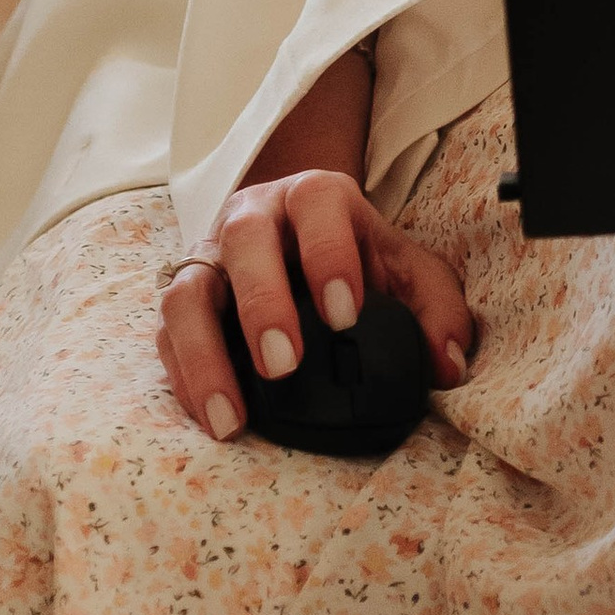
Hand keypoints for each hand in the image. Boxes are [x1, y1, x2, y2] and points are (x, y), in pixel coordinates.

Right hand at [159, 168, 475, 443]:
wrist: (297, 239)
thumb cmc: (354, 257)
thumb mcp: (404, 270)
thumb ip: (437, 309)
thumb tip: (449, 365)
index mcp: (315, 197)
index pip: (318, 207)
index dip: (330, 255)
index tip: (346, 313)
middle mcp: (254, 217)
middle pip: (245, 240)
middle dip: (262, 302)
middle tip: (284, 364)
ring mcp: (209, 256)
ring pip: (188, 290)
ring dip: (204, 354)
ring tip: (231, 417)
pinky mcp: (182, 299)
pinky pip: (165, 335)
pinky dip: (182, 378)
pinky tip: (209, 417)